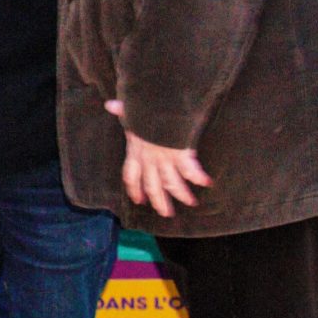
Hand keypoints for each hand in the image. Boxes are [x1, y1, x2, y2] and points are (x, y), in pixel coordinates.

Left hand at [106, 99, 211, 217]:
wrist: (158, 106)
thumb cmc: (145, 108)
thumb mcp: (131, 110)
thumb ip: (122, 111)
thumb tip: (110, 104)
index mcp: (135, 150)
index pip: (131, 174)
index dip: (134, 188)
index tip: (138, 200)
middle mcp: (149, 158)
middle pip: (152, 186)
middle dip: (159, 201)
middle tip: (165, 213)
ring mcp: (164, 158)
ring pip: (171, 184)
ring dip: (181, 195)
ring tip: (191, 202)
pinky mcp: (180, 155)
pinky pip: (190, 171)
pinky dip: (198, 177)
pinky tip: (207, 182)